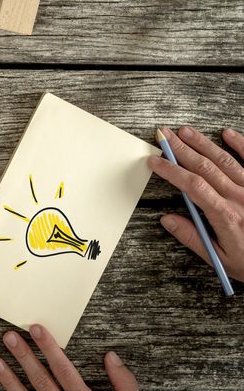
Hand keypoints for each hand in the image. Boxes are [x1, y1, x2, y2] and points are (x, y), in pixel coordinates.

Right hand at [147, 126, 243, 281]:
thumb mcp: (219, 258)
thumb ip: (192, 237)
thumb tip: (168, 220)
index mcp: (226, 215)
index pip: (192, 185)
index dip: (171, 170)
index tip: (155, 161)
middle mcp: (240, 197)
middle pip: (205, 166)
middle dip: (180, 149)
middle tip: (164, 136)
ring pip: (224, 160)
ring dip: (203, 143)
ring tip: (184, 132)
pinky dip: (240, 144)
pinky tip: (227, 134)